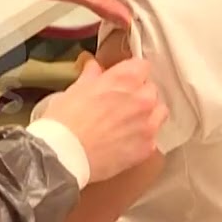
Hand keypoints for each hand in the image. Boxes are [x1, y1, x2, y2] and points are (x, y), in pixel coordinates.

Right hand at [42, 56, 166, 182]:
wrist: (64, 155)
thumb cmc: (65, 120)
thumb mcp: (76, 89)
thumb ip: (91, 75)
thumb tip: (93, 66)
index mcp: (125, 78)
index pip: (142, 65)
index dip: (131, 72)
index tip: (123, 79)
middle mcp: (142, 98)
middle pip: (151, 89)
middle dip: (138, 94)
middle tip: (120, 103)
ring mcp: (148, 124)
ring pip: (158, 112)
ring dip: (147, 114)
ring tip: (128, 123)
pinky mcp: (147, 147)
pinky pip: (153, 137)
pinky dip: (143, 137)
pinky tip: (126, 141)